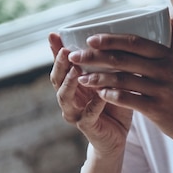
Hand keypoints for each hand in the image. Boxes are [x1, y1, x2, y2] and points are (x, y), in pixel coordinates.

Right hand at [49, 33, 132, 155]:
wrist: (118, 137)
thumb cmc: (113, 105)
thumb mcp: (110, 80)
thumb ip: (107, 65)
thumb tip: (114, 38)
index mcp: (72, 85)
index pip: (60, 65)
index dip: (55, 51)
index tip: (54, 35)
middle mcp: (69, 98)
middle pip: (56, 79)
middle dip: (60, 64)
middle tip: (65, 51)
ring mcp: (75, 113)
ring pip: (65, 97)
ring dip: (70, 83)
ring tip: (76, 71)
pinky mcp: (87, 127)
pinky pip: (88, 115)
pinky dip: (94, 105)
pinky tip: (100, 94)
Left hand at [66, 26, 172, 147]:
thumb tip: (168, 18)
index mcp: (166, 56)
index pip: (134, 42)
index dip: (110, 39)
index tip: (89, 39)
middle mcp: (165, 70)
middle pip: (123, 59)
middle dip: (95, 57)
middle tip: (74, 56)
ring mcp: (161, 90)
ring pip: (123, 80)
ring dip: (98, 78)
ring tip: (81, 78)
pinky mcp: (158, 109)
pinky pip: (129, 100)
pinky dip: (111, 96)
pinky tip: (99, 94)